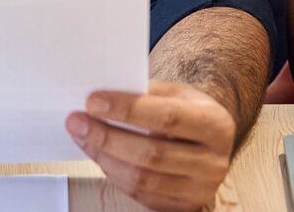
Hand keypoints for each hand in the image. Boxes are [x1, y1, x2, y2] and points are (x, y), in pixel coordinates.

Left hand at [67, 79, 235, 211]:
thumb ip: (147, 92)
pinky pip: (140, 194)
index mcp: (215, 125)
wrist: (210, 142)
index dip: (127, 110)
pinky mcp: (183, 206)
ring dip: (104, 157)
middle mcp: (213, 161)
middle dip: (107, 137)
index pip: (168, 117)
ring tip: (83, 137)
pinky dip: (114, 174)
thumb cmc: (190, 114)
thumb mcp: (178, 94)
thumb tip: (103, 97)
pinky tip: (100, 155)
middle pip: (151, 153)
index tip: (94, 101)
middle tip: (78, 121)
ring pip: (142, 178)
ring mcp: (200, 188)